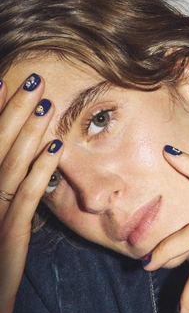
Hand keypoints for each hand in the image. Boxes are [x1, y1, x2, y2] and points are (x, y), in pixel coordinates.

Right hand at [0, 75, 62, 312]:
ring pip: (10, 164)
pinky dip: (41, 170)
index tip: (6, 81)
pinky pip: (25, 197)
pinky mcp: (7, 234)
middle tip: (33, 78)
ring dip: (28, 131)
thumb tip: (23, 161)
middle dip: (14, 109)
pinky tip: (57, 147)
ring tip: (45, 101)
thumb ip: (6, 193)